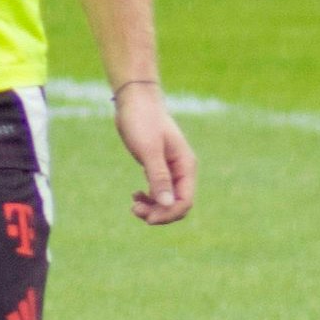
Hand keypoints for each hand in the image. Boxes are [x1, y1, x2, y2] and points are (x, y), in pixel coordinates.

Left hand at [113, 82, 196, 224]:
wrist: (134, 101)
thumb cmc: (142, 122)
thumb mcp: (149, 150)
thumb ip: (159, 176)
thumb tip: (168, 204)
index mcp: (185, 166)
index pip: (185, 201)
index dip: (169, 214)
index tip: (147, 217)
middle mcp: (181, 170)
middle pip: (177, 204)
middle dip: (159, 212)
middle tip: (135, 210)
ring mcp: (170, 169)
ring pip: (168, 199)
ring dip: (153, 207)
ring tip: (133, 204)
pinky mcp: (158, 166)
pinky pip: (159, 191)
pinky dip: (149, 197)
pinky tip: (135, 195)